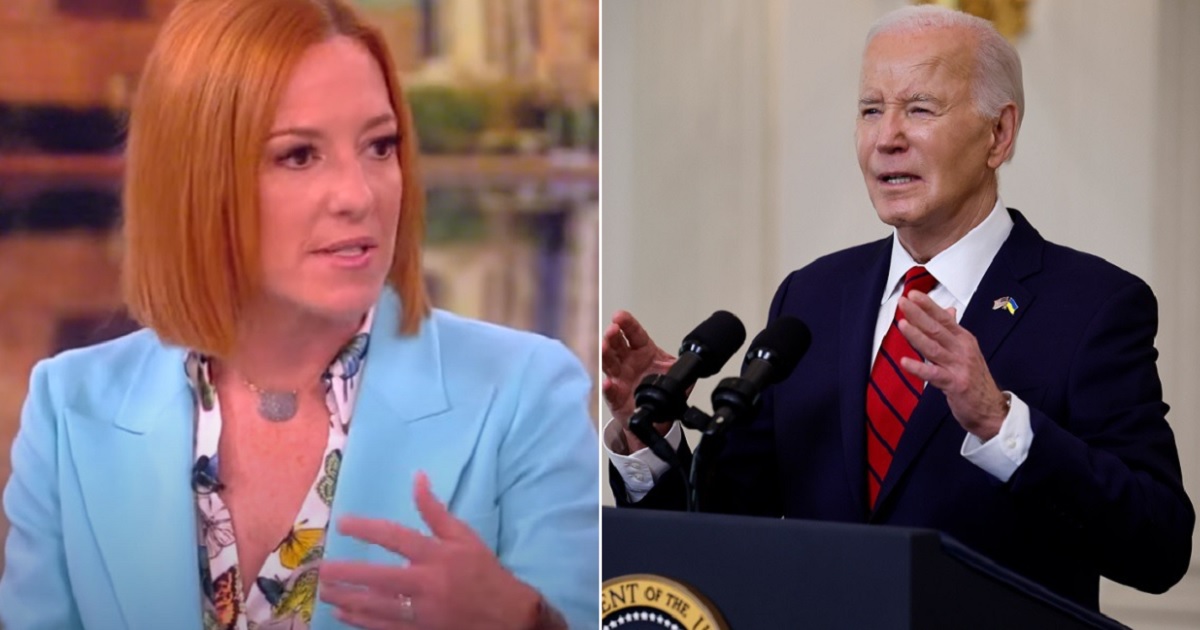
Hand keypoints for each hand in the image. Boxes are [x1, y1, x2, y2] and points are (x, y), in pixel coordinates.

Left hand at [319, 472, 542, 629]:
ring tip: (325, 592)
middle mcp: (427, 583)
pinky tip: (344, 615)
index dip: (367, 529)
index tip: (342, 523)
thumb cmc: (483, 570)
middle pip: (379, 578)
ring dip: (348, 599)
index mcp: (437, 555)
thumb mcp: (464, 536)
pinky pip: (385, 628)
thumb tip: (417, 477)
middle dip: (347, 574)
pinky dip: (362, 623)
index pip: (396, 537)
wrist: (508, 616)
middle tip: (321, 570)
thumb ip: (435, 510)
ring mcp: (423, 612)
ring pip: (377, 607)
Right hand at [601, 310, 675, 449]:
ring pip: (609, 364)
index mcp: (643, 351)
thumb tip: (694, 362)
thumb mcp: (676, 375)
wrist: (656, 416)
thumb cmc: (660, 389)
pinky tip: (607, 384)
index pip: (634, 334)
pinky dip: (608, 388)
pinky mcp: (615, 396)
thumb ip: (683, 367)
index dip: (627, 324)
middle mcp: (628, 362)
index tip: (619, 316)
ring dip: (605, 355)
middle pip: (617, 345)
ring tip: (604, 348)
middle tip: (612, 330)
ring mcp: (620, 378)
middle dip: (613, 336)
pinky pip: (610, 392)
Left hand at [896, 291, 1008, 440]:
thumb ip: (953, 331)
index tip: (913, 295)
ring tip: (902, 324)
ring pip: (934, 348)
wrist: (991, 408)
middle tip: (903, 302)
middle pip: (937, 329)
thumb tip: (949, 311)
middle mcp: (962, 349)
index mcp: (964, 339)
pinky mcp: (955, 384)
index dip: (929, 306)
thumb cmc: (974, 379)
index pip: (944, 318)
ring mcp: (959, 366)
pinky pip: (934, 375)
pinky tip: (905, 362)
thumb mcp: (966, 350)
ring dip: (917, 336)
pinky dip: (919, 368)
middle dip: (919, 314)